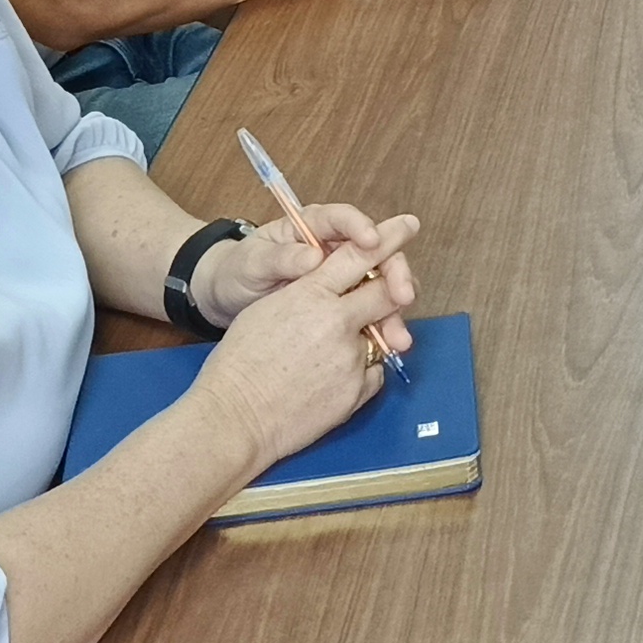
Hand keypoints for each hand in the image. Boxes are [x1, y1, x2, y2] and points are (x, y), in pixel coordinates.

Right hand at [186, 220, 422, 463]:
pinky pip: (374, 371)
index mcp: (311, 294)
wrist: (235, 417)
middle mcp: (338, 321)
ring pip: (380, 334)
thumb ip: (306, 293)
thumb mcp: (268, 309)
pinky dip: (361, 369)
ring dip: (370, 335)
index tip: (407, 225)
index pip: (360, 255)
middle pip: (387, 291)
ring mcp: (351, 357)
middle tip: (403, 284)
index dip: (388, 237)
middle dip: (398, 284)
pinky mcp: (357, 391)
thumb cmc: (239, 363)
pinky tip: (333, 376)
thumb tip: (327, 286)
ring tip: (337, 349)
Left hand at [200, 199, 418, 340]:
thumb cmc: (238, 272)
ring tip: (399, 337)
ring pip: (380, 286)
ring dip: (394, 310)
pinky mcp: (344, 305)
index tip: (372, 241)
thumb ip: (279, 258)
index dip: (361, 227)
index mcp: (311, 228)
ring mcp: (342, 279)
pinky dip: (382, 330)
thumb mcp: (252, 263)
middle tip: (404, 296)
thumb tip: (313, 256)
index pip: (343, 220)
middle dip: (395, 273)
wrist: (225, 301)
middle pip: (377, 253)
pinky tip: (389, 348)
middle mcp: (335, 250)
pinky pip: (370, 313)